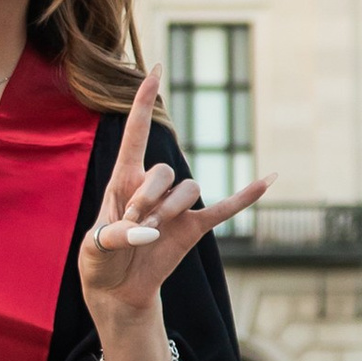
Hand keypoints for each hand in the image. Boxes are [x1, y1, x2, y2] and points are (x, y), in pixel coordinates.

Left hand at [78, 65, 270, 319]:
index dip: (143, 101)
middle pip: (164, 171)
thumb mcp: (93, 247)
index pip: (136, 133)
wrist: (116, 291)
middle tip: (132, 226)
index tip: (155, 69)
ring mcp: (176, 207)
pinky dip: (245, 196)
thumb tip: (149, 234)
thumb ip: (115, 235)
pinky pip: (224, 209)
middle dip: (147, 198)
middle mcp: (153, 187)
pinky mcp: (192, 229)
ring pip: (188, 190)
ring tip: (149, 237)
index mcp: (124, 179)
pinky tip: (268, 179)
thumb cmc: (99, 262)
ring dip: (169, 212)